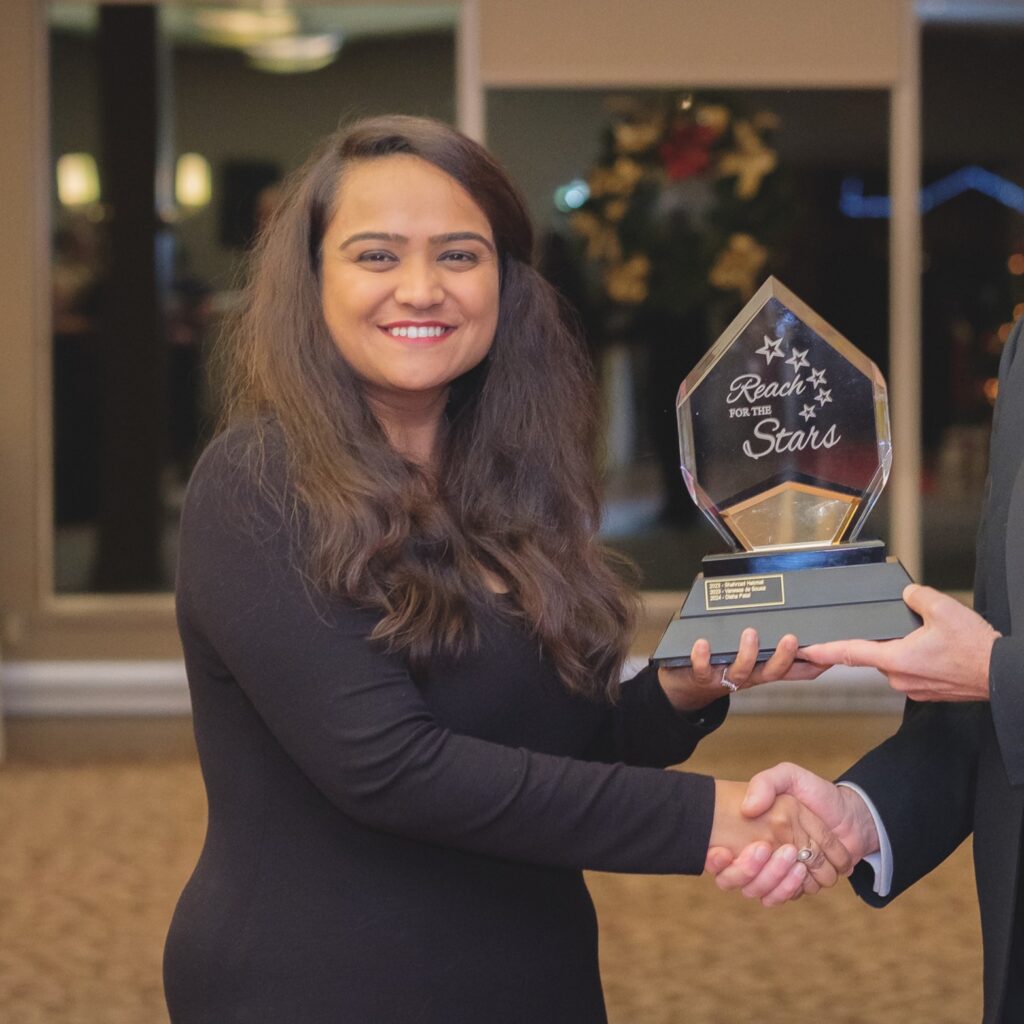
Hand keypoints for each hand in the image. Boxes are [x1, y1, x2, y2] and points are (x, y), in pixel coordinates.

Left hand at [658, 629, 824, 712]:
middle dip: (784, 657)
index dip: (814, 665)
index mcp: (764, 667)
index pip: (796, 670)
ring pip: (742, 670)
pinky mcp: (702, 677)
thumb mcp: (748, 651)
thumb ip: (764, 631)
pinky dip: (703, 657)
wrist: (687, 686)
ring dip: (747, 653)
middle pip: (773, 672)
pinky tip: (702, 643)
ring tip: (750, 633)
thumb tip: (779, 599)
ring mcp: (726, 677)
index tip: (829, 652)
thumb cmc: (721, 662)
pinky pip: (703, 669)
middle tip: (791, 639)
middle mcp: (750, 675)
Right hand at [706, 763, 878, 905]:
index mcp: (746, 830)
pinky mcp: (793, 885)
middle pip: (740, 879)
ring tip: (795, 859)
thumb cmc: (817, 793)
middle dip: (756, 868)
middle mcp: (755, 854)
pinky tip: (804, 871)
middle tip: (772, 849)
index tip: (728, 851)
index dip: (718, 861)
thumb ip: (765, 783)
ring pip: (761, 891)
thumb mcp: (789, 776)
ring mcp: (774, 871)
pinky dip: (794, 887)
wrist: (851, 816)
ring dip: (778, 878)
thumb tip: (747, 809)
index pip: (719, 857)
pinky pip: (784, 897)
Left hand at [800, 584, 998, 702]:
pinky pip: (913, 671)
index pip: (850, 653)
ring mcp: (914, 688)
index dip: (825, 650)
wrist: (1002, 676)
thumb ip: (916, 597)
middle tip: (911, 629)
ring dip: (905, 649)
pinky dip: (920, 660)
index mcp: (895, 659)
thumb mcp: (942, 609)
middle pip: (877, 653)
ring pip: (896, 661)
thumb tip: (907, 595)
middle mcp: (899, 678)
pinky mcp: (928, 692)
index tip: (806, 651)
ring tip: (932, 639)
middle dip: (886, 639)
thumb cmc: (975, 649)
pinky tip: (938, 650)